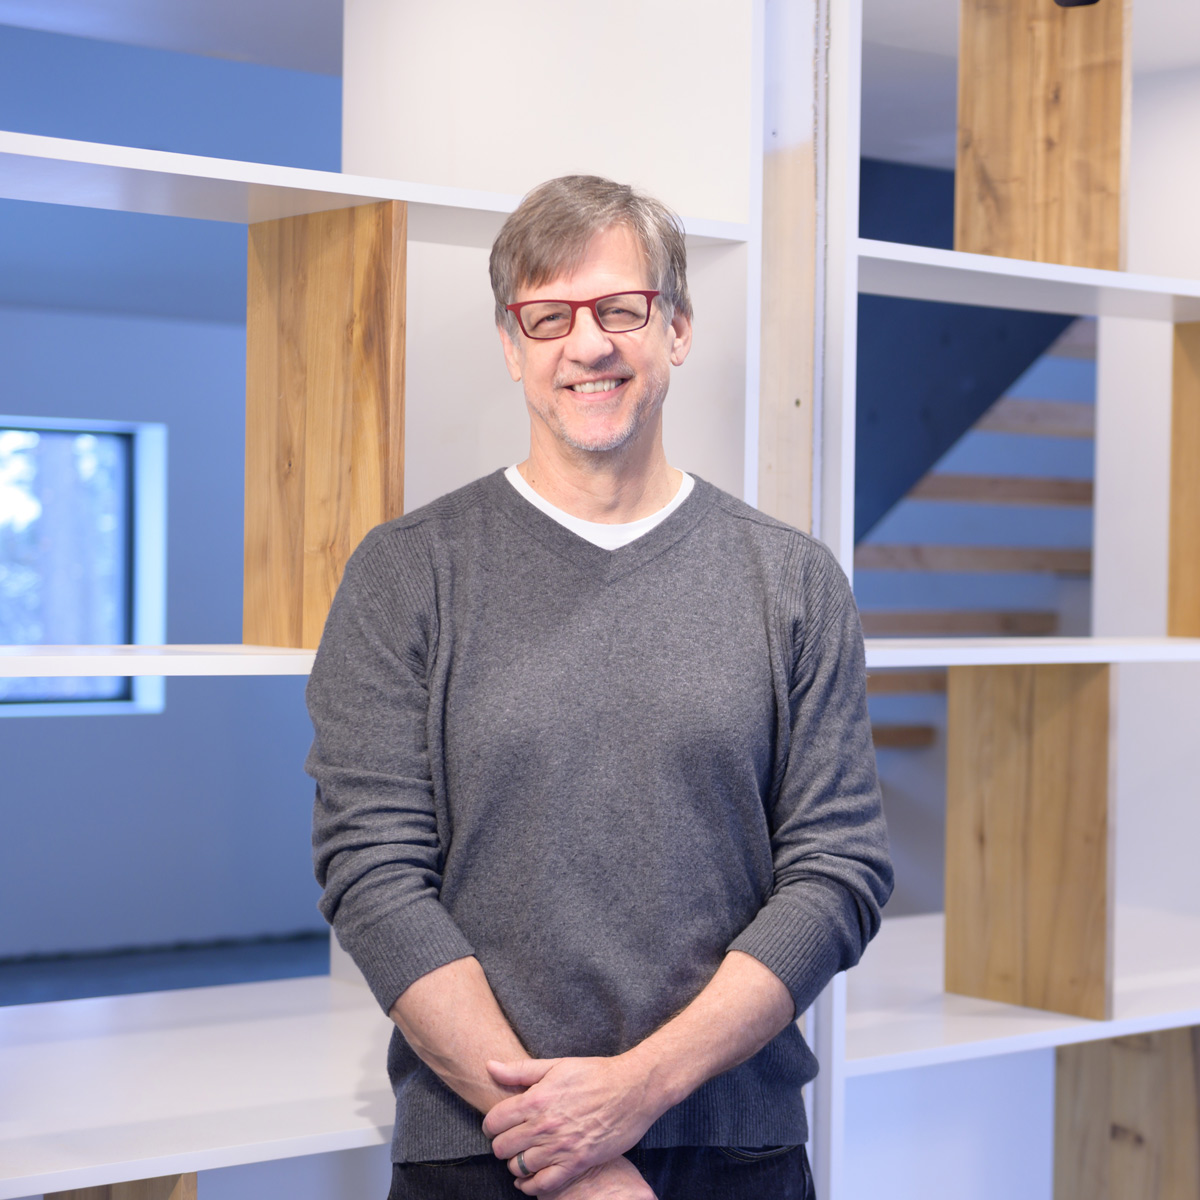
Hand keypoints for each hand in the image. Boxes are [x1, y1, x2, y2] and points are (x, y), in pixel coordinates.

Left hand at [482, 1055, 664, 1194]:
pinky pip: (543, 1184)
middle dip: (501, 1145)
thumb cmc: (595, 1074)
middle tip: (511, 1141)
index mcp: (536, 1099)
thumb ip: (519, 1070)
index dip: (490, 1125)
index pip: (494, 1121)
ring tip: (523, 1156)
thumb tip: (489, 1065)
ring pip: (519, 1167)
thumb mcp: (556, 1065)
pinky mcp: (577, 1162)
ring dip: (516, 1164)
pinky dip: (531, 1186)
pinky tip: (531, 1179)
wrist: (633, 1089)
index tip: (496, 1126)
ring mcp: (560, 1147)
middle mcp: (544, 1126)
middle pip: (502, 1147)